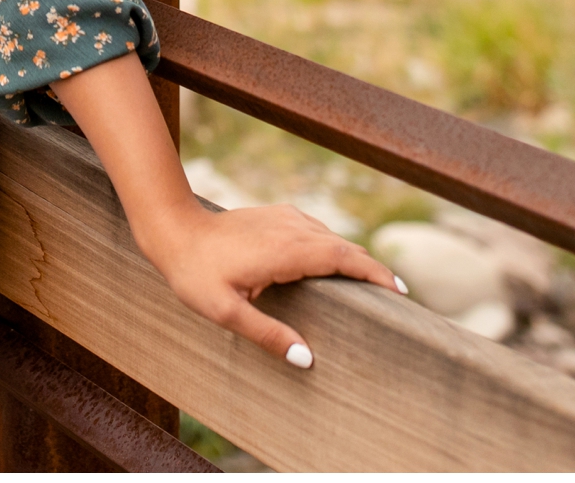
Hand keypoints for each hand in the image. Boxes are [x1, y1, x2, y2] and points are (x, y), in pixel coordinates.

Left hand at [143, 200, 403, 367]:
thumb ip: (267, 334)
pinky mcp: (277, 216)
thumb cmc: (196, 274)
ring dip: (354, 258)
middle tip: (397, 297)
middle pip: (346, 248)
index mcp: (287, 251)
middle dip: (373, 270)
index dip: (375, 274)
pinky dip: (335, 249)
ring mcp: (286, 219)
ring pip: (333, 238)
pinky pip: (317, 232)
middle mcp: (293, 229)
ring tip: (373, 286)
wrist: (174, 229)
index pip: (345, 259)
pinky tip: (335, 266)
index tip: (400, 293)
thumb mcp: (226, 312)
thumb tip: (307, 359)